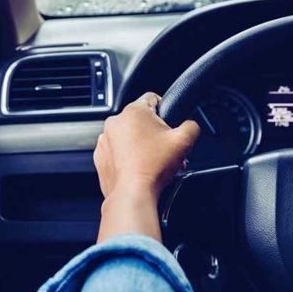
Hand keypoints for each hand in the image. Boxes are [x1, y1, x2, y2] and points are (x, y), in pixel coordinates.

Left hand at [94, 92, 200, 242]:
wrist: (133, 193)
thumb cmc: (154, 167)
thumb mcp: (184, 141)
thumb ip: (192, 126)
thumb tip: (190, 125)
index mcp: (134, 111)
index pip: (152, 98)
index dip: (165, 109)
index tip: (169, 122)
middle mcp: (115, 122)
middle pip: (141, 120)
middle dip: (154, 132)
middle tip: (164, 148)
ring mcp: (105, 139)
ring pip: (128, 136)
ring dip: (140, 144)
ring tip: (153, 160)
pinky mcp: (100, 156)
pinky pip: (117, 151)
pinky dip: (127, 156)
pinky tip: (139, 167)